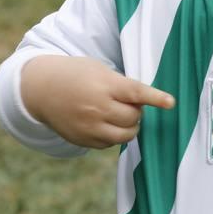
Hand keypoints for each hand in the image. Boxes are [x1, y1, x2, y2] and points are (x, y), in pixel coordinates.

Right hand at [20, 55, 173, 148]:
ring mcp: (90, 127)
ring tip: (119, 113)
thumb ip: (122, 86)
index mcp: (103, 85)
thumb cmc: (76, 75)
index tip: (171, 102)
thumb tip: (144, 104)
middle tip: (127, 102)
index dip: (155, 98)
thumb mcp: (98, 70)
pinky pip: (110, 143)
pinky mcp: (83, 140)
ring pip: (126, 135)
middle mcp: (97, 108)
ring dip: (130, 126)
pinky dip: (113, 134)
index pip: (136, 92)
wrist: (41, 89)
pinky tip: (102, 122)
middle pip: (134, 117)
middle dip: (137, 111)